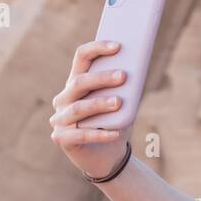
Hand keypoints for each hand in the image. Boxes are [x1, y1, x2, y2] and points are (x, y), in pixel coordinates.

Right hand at [50, 40, 131, 177]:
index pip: (81, 58)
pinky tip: (116, 133)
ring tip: (119, 102)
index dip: (97, 49)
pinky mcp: (61, 138)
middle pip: (79, 82)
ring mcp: (59, 119)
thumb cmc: (115, 122)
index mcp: (76, 82)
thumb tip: (140, 67)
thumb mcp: (123, 101)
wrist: (109, 155)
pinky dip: (99, 133)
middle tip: (123, 76)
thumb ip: (126, 86)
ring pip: (78, 108)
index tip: (118, 46)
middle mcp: (63, 98)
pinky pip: (80, 135)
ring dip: (99, 103)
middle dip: (101, 78)